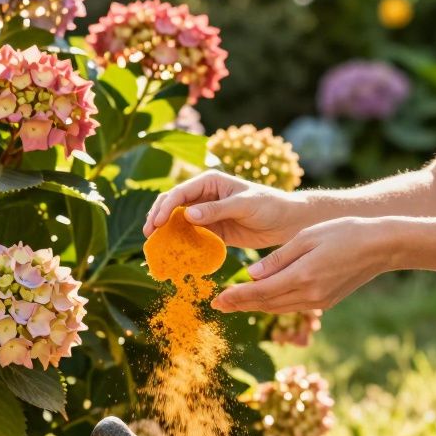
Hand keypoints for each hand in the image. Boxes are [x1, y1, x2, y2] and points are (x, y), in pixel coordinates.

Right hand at [144, 170, 307, 247]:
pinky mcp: (212, 231)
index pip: (180, 192)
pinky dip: (181, 244)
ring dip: (166, 233)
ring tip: (155, 246)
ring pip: (178, 222)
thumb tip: (187, 214)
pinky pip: (191, 237)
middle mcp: (204, 196)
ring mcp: (206, 214)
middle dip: (158, 218)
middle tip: (149, 236)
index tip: (157, 223)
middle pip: (172, 205)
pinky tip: (173, 254)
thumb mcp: (244, 205)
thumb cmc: (269, 205)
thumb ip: (217, 210)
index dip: (165, 207)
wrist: (287, 222)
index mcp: (209, 182)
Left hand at [212, 218, 393, 312]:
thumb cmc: (344, 232)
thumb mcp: (307, 238)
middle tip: (216, 306)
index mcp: (302, 276)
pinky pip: (293, 305)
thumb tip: (252, 276)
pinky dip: (275, 303)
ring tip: (234, 304)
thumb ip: (278, 258)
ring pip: (279, 307)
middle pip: (266, 304)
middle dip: (240, 305)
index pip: (260, 292)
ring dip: (255, 306)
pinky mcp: (327, 301)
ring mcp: (319, 301)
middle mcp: (309, 294)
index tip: (216, 300)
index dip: (236, 297)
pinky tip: (263, 299)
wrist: (382, 246)